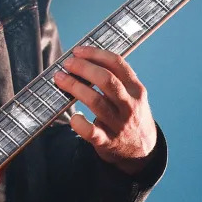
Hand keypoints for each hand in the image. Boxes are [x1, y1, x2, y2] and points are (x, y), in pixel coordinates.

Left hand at [53, 45, 157, 174]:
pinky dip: (79, 122)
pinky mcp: (108, 142)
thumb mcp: (132, 95)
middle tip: (67, 64)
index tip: (78, 51)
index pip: (117, 64)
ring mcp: (119, 124)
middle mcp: (129, 106)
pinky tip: (73, 116)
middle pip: (106, 80)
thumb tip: (84, 58)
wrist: (142, 150)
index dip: (95, 54)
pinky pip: (90, 131)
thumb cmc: (129, 113)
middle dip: (83, 68)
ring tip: (60, 78)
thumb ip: (116, 78)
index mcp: (136, 89)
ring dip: (75, 87)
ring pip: (95, 101)